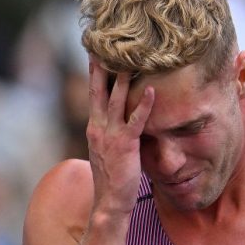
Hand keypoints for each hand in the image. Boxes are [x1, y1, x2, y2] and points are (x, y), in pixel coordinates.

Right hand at [86, 56, 154, 216]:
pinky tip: (151, 90)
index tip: (96, 52)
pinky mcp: (126, 144)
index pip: (93, 94)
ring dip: (123, 78)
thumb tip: (122, 120)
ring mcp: (111, 135)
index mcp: (94, 127)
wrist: (109, 201)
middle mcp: (98, 127)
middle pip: (99, 90)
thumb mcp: (106, 150)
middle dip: (101, 66)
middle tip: (104, 43)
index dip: (95, 73)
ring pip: (116, 100)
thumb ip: (111, 132)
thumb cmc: (112, 178)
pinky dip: (143, 104)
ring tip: (131, 58)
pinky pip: (136, 120)